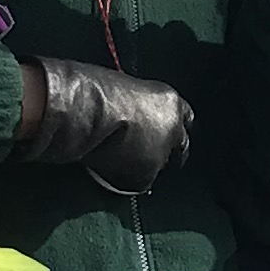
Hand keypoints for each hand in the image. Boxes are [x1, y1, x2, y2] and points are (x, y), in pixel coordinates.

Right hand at [13, 57, 191, 194]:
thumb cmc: (95, 90)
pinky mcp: (145, 175)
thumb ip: (138, 105)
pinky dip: (127, 178)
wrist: (84, 110)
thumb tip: (133, 115)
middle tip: (147, 155)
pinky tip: (110, 169)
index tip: (166, 132)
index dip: (173, 126)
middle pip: (181, 147)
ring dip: (145, 165)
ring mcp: (161, 154)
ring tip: (120, 160)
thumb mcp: (126, 89)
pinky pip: (139, 181)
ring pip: (159, 166)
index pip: (185, 118)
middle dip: (168, 152)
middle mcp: (173, 128)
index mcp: (170, 101)